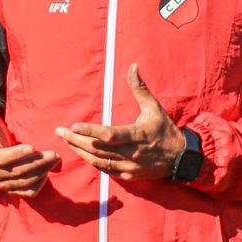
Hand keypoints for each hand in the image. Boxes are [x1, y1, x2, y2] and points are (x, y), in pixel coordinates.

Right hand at [0, 104, 59, 196]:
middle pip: (18, 171)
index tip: (32, 147)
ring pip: (25, 182)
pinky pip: (28, 192)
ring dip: (41, 171)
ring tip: (55, 159)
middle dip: (36, 162)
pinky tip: (48, 171)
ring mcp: (5, 184)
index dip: (17, 154)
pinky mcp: (14, 190)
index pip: (3, 159)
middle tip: (52, 153)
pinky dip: (39, 184)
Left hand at [55, 63, 185, 180]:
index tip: (73, 125)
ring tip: (66, 142)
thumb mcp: (154, 108)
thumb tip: (133, 66)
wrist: (181, 159)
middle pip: (98, 148)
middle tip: (60, 132)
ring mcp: (129, 166)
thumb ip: (140, 88)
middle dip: (77, 140)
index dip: (90, 131)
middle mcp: (132, 153)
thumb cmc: (165, 130)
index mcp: (137, 135)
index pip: (109, 134)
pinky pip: (106, 170)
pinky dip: (92, 162)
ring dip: (80, 152)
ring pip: (99, 161)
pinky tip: (82, 153)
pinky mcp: (128, 175)